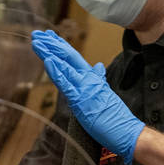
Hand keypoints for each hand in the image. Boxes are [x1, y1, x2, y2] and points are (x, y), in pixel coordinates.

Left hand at [30, 30, 144, 164]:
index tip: (49, 36)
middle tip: (37, 34)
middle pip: (66, 57)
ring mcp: (84, 88)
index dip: (60, 46)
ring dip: (48, 53)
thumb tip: (98, 66)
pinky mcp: (80, 99)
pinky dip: (56, 71)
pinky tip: (48, 60)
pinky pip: (66, 84)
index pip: (73, 58)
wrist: (126, 130)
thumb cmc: (115, 117)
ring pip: (63, 66)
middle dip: (50, 45)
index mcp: (91, 78)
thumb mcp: (105, 93)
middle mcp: (87, 79)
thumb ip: (99, 79)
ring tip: (37, 42)